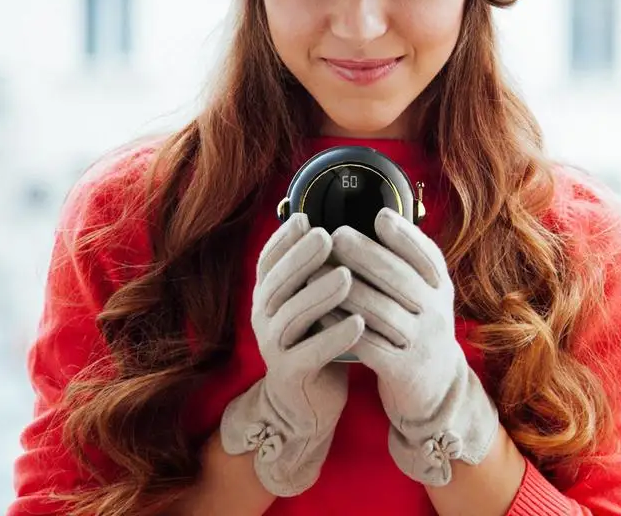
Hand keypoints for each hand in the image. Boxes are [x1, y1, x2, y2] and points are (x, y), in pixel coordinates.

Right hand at [220, 213, 363, 496]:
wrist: (303, 403)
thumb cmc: (313, 339)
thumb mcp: (308, 302)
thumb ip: (311, 272)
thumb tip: (331, 224)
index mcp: (267, 296)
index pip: (267, 261)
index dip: (283, 239)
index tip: (305, 218)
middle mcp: (263, 317)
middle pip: (278, 283)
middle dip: (302, 258)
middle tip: (327, 237)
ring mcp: (273, 347)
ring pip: (292, 316)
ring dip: (319, 294)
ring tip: (346, 276)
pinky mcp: (290, 374)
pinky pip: (310, 353)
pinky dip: (334, 337)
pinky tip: (357, 322)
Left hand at [329, 208, 499, 485]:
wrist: (435, 388)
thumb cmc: (418, 325)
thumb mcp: (425, 293)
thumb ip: (407, 261)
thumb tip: (379, 215)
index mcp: (440, 288)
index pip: (427, 256)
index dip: (405, 235)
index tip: (379, 215)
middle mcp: (437, 312)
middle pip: (400, 278)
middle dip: (367, 254)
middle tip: (336, 236)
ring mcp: (422, 343)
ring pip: (380, 311)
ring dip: (345, 290)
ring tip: (315, 273)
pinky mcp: (403, 371)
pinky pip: (368, 345)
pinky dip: (342, 328)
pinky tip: (320, 314)